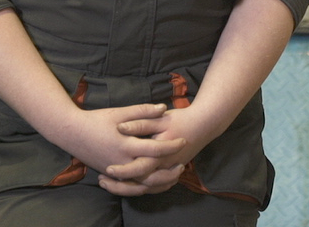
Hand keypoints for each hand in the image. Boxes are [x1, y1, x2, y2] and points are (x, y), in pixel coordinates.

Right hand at [49, 102, 186, 195]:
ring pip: (142, 184)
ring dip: (159, 182)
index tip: (183, 140)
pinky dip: (145, 186)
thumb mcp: (119, 112)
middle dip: (169, 170)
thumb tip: (163, 108)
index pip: (155, 149)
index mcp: (125, 145)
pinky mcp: (112, 174)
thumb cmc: (96, 120)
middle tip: (183, 163)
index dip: (172, 145)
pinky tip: (155, 180)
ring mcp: (116, 171)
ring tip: (172, 175)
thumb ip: (142, 111)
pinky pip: (131, 186)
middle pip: (152, 173)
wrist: (71, 132)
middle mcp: (122, 162)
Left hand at [99, 106, 215, 195]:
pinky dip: (142, 188)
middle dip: (121, 185)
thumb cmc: (181, 119)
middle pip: (141, 183)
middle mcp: (164, 166)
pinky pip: (156, 186)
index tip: (107, 170)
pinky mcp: (171, 171)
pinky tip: (129, 184)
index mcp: (160, 153)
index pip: (139, 168)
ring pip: (149, 188)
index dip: (122, 171)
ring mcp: (169, 171)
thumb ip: (140, 122)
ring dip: (129, 189)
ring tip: (111, 184)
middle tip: (103, 180)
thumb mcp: (160, 118)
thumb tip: (121, 127)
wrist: (205, 124)